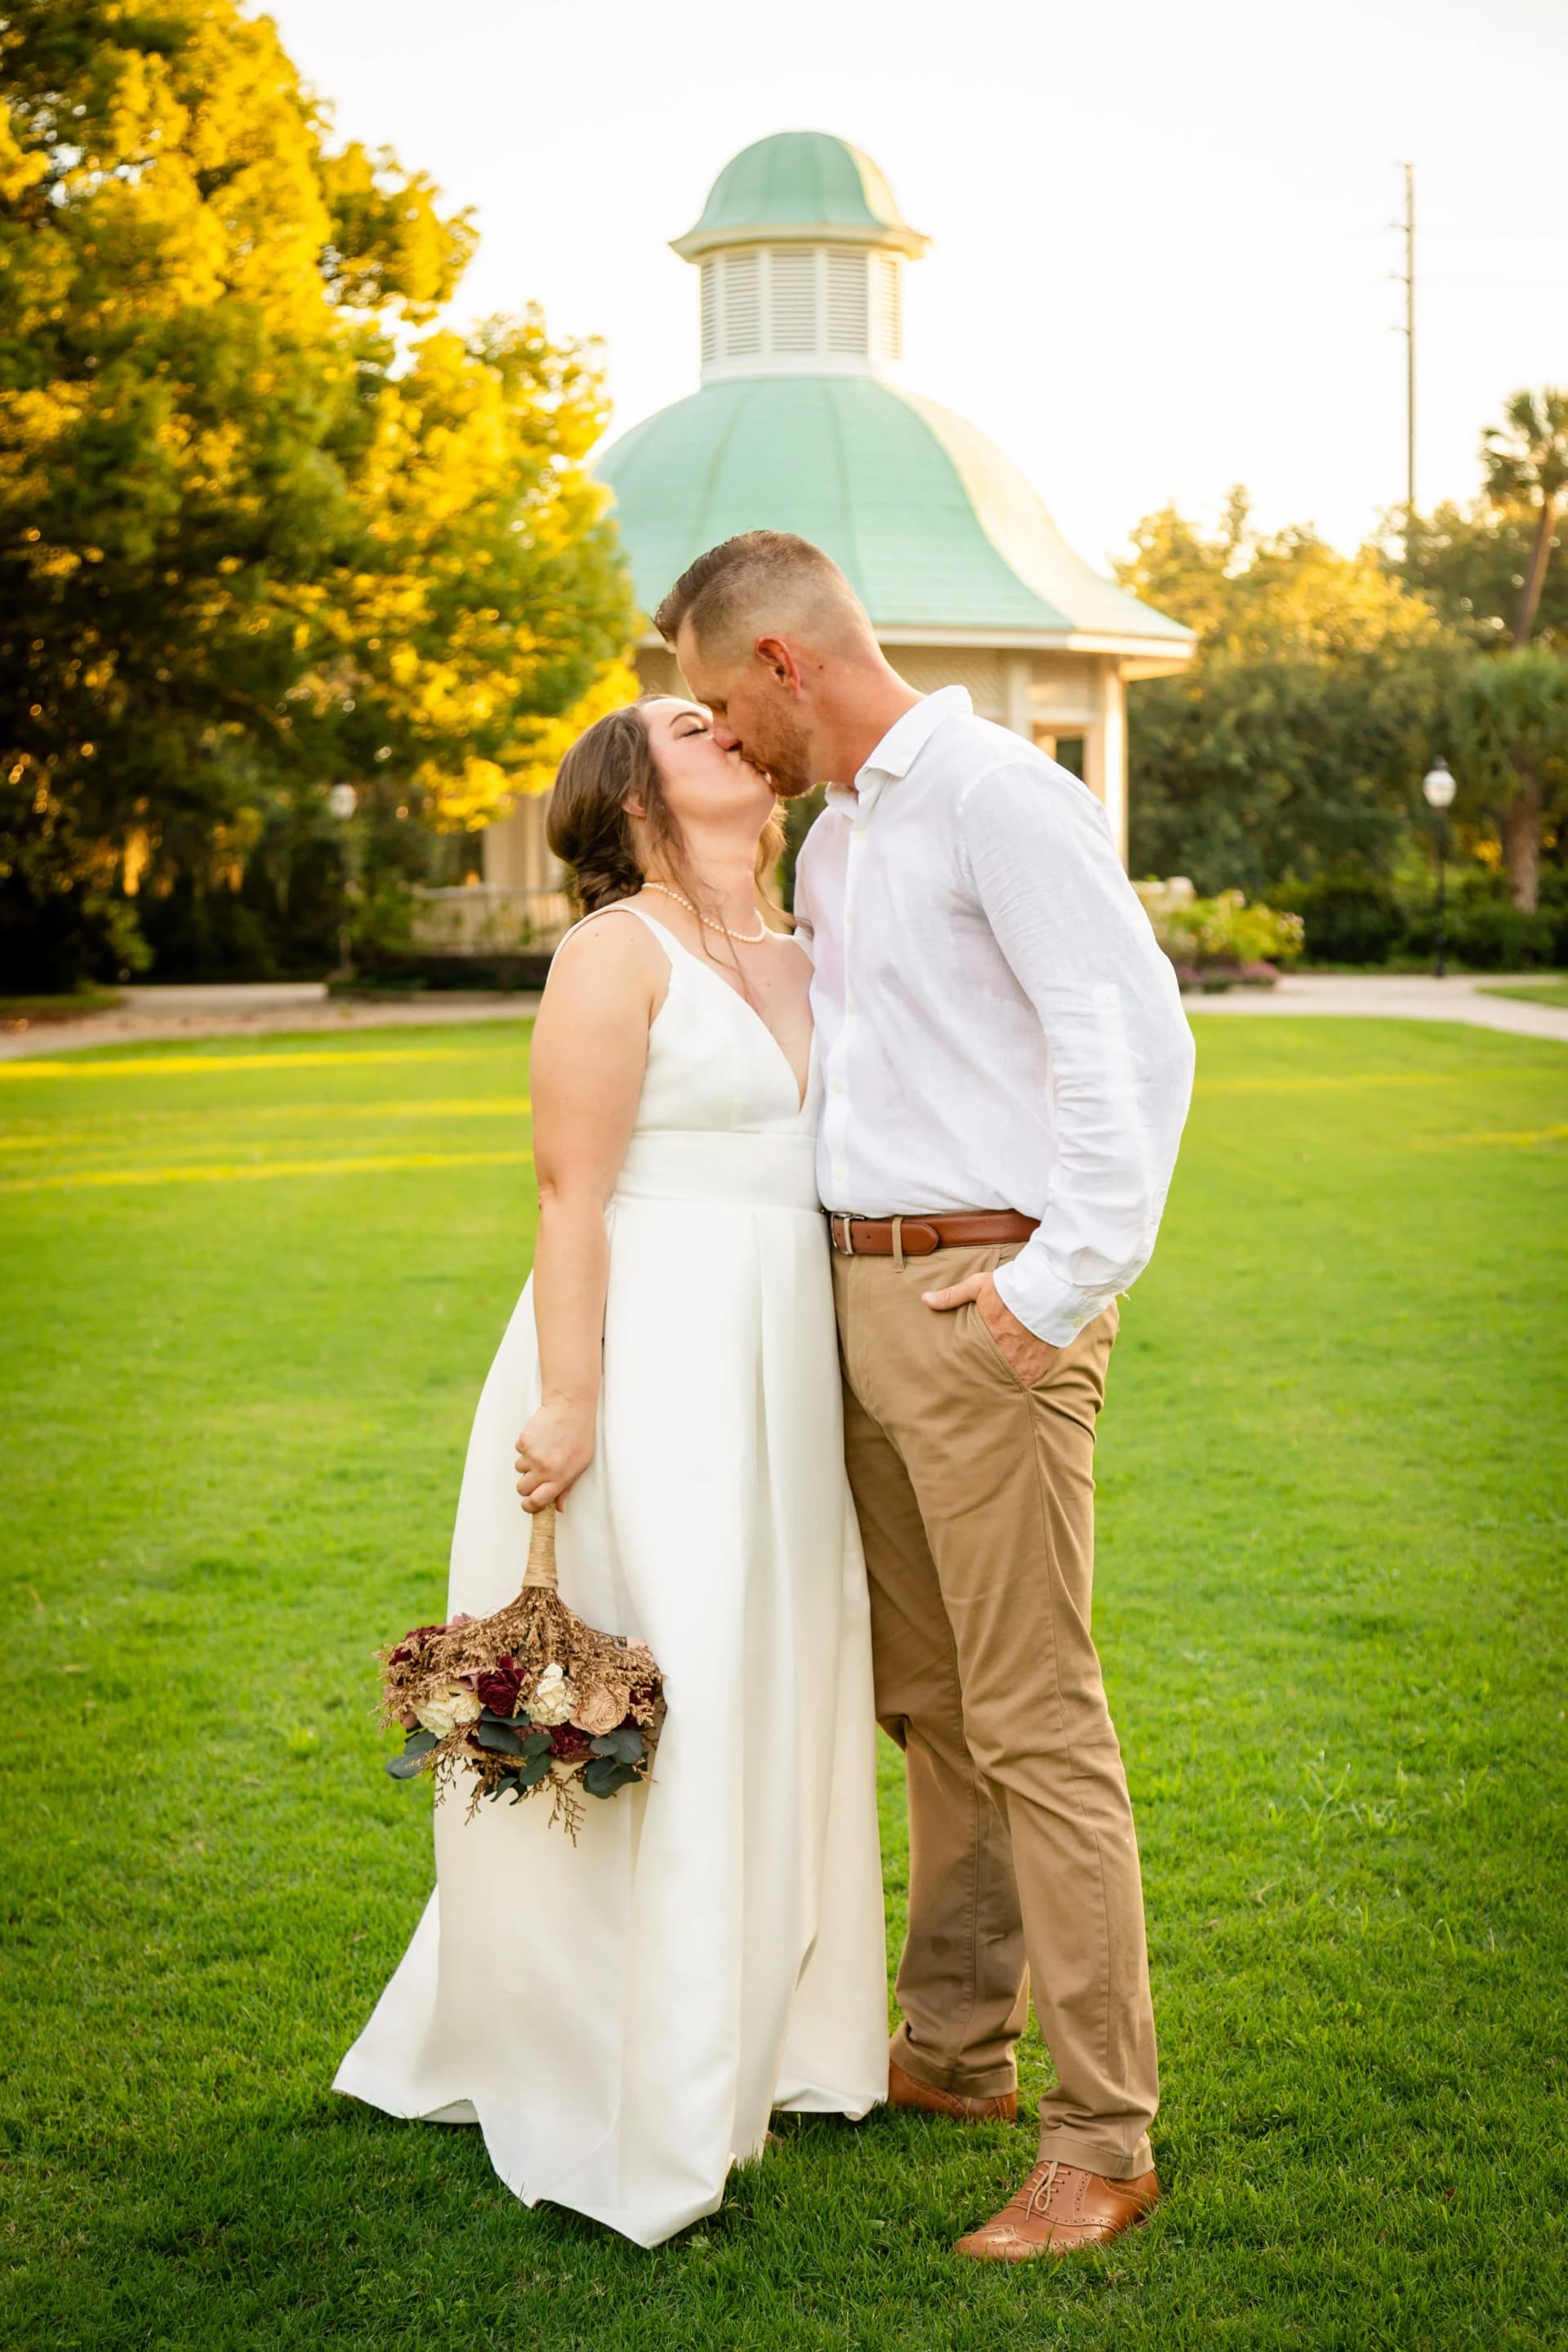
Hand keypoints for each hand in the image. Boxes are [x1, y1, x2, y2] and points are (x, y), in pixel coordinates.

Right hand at [514, 1399, 595, 1513]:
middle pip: (522, 1489)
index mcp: (559, 1478)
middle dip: (527, 1486)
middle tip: (536, 1476)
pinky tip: (540, 1439)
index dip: (529, 1506)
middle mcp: (543, 1469)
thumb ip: (567, 1488)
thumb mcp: (581, 1465)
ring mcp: (531, 1456)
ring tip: (542, 1451)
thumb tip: (559, 1508)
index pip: (536, 1502)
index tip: (529, 1504)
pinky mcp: (523, 1442)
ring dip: (527, 1465)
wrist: (570, 1408)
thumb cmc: (580, 1437)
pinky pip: (519, 1452)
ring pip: (519, 1470)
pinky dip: (526, 1448)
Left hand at [921, 1271, 1059, 1386]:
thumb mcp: (978, 1287)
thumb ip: (952, 1296)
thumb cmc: (1011, 1289)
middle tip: (977, 1387)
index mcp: (984, 1341)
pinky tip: (1018, 1381)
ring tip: (997, 1387)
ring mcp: (1021, 1365)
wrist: (1048, 1292)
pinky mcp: (1039, 1366)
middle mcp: (1002, 1357)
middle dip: (983, 1380)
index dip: (965, 1371)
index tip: (959, 1377)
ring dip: (1003, 1382)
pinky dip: (1023, 1380)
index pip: (969, 1364)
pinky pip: (1029, 1381)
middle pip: (988, 1378)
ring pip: (1007, 1382)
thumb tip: (924, 1299)